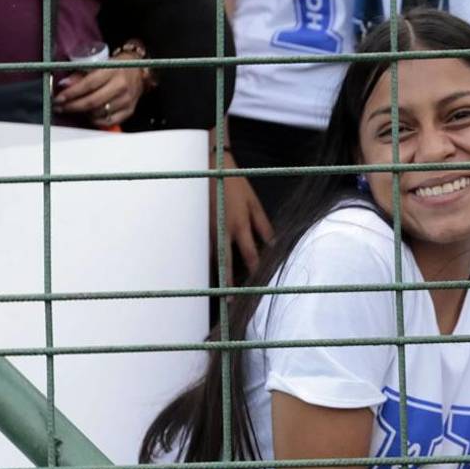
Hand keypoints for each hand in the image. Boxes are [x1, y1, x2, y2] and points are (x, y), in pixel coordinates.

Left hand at [53, 56, 144, 128]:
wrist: (138, 70)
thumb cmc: (115, 66)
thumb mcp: (97, 65)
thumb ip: (80, 75)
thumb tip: (63, 85)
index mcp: (112, 72)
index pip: (88, 85)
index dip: (71, 93)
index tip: (58, 98)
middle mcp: (121, 87)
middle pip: (93, 102)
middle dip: (73, 106)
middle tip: (61, 107)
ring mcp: (127, 100)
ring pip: (99, 113)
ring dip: (82, 113)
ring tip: (73, 109)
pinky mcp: (129, 110)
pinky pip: (109, 121)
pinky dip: (96, 120)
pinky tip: (88, 115)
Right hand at [209, 148, 273, 284]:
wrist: (208, 167)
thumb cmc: (234, 184)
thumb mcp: (253, 202)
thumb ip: (263, 225)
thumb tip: (273, 244)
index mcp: (239, 225)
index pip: (249, 255)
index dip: (254, 271)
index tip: (258, 285)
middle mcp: (221, 231)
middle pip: (224, 263)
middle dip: (227, 283)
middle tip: (229, 300)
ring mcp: (206, 231)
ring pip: (211, 258)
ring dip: (216, 274)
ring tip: (219, 292)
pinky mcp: (196, 228)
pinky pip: (203, 249)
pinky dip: (207, 260)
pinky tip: (208, 272)